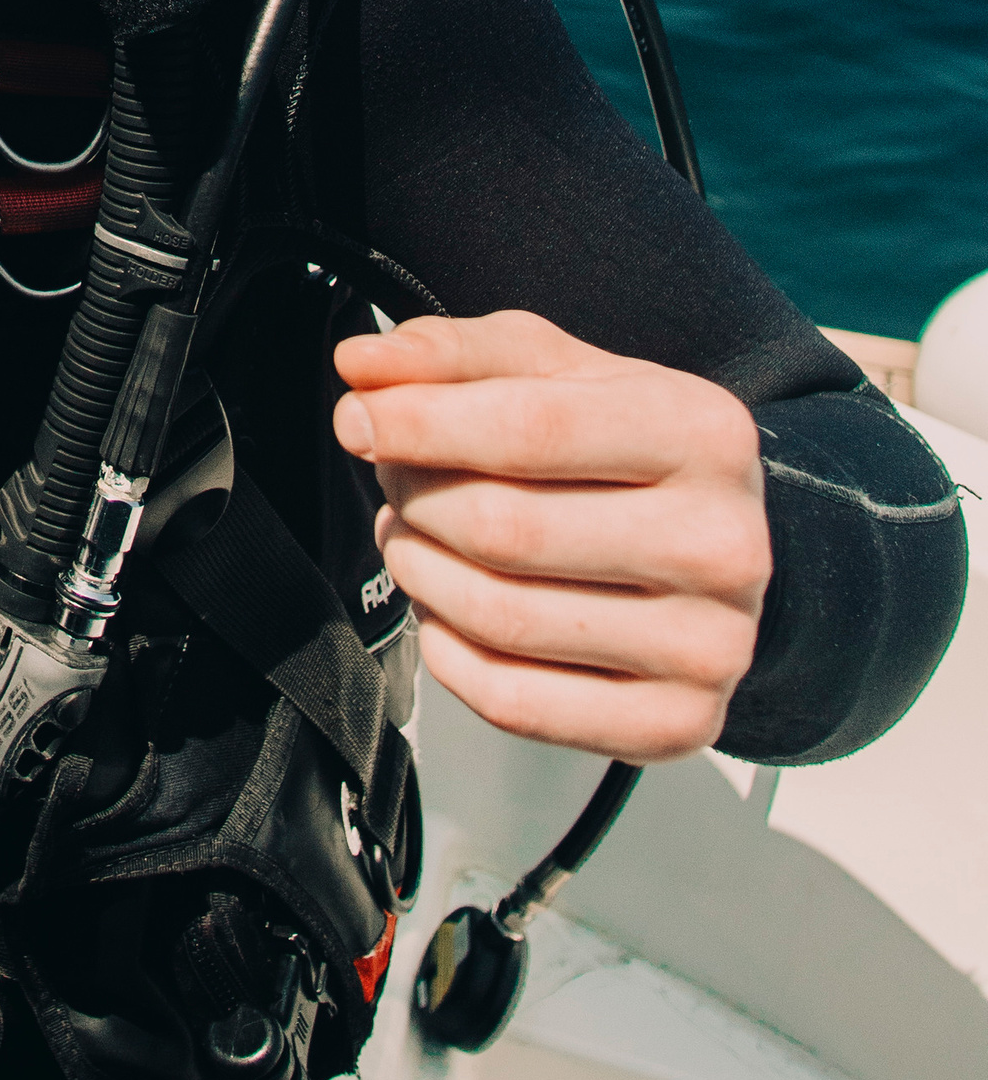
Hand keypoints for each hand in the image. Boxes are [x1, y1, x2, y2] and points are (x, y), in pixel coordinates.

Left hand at [333, 310, 770, 762]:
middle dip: (416, 497)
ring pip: (500, 617)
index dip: (419, 424)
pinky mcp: (676, 725)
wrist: (715, 548)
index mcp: (701, 434)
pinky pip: (513, 702)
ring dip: (420, 571)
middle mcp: (722, 545)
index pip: (529, 429)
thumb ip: (455, 354)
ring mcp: (707, 647)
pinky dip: (448, 652)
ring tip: (414, 537)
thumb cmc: (626, 450)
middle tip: (395, 477)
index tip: (357, 418)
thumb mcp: (554, 371)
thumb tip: (363, 366)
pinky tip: (446, 609)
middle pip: (504, 529)